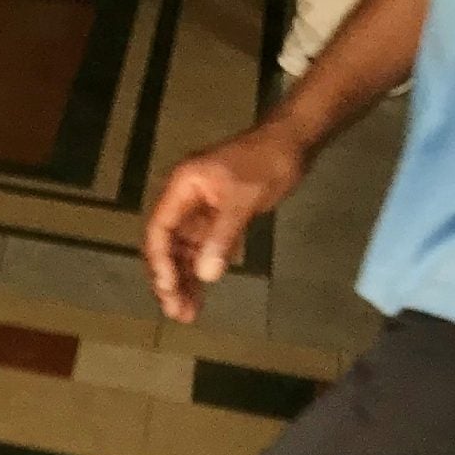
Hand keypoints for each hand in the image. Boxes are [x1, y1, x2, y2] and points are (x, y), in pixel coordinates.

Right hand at [143, 125, 306, 321]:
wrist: (296, 140)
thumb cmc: (269, 161)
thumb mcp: (245, 198)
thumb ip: (223, 236)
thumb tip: (206, 275)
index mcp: (182, 188)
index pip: (159, 230)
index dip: (160, 262)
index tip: (168, 289)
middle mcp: (184, 201)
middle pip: (166, 247)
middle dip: (170, 280)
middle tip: (176, 312)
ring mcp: (199, 211)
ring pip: (182, 254)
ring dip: (184, 282)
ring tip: (186, 314)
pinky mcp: (215, 220)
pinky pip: (202, 251)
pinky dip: (201, 272)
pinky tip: (200, 296)